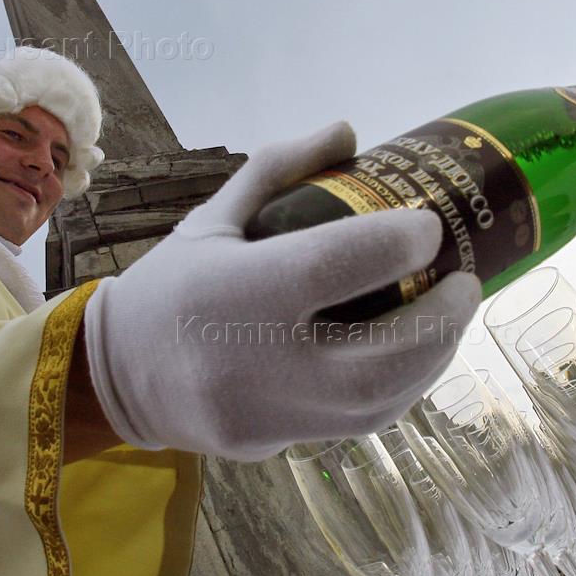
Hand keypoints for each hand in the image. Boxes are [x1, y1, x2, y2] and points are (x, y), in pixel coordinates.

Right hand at [83, 121, 480, 459]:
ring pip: (379, 404)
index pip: (337, 266)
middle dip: (442, 321)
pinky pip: (352, 424)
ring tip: (448, 321)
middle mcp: (257, 364)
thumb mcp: (212, 218)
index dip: (399, 243)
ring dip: (430, 362)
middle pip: (382, 357)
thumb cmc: (168, 287)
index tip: (431, 228)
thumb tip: (348, 130)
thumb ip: (279, 169)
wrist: (111, 378)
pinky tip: (409, 358)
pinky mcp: (272, 445)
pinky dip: (394, 390)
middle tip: (464, 284)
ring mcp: (267, 416)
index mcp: (238, 292)